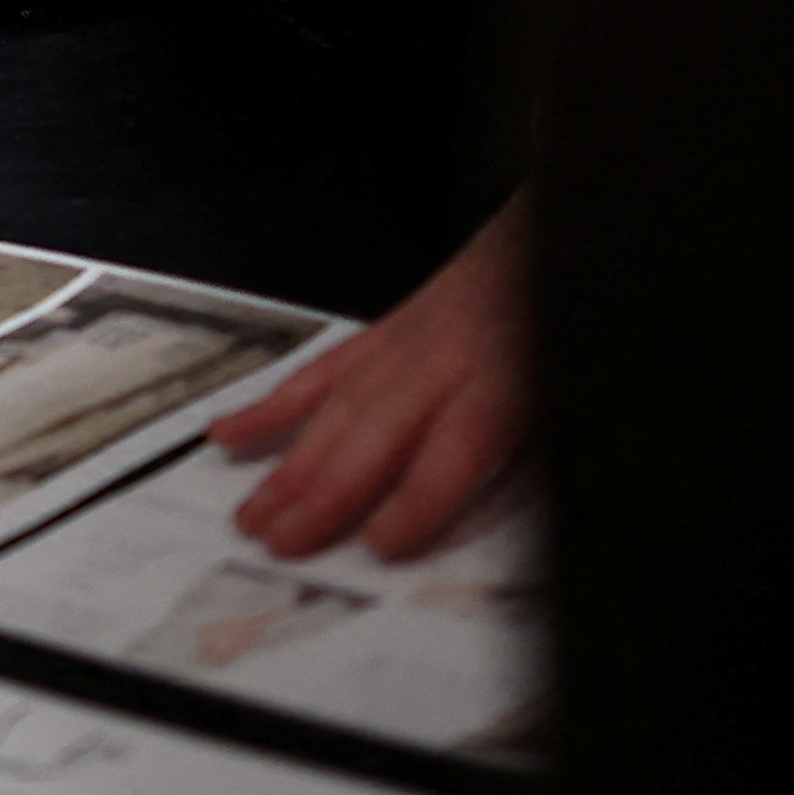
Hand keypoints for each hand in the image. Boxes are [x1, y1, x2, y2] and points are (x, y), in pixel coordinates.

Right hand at [212, 196, 528, 560]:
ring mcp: (400, 343)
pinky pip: (320, 371)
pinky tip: (233, 433)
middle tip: (280, 543)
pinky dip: (272, 405)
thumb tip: (518, 530)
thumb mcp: (560, 407)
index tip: (380, 545)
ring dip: (288, 464)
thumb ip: (524, 457)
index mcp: (500, 385)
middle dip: (323, 495)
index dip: (413, 504)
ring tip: (252, 515)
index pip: (450, 455)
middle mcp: (441, 362)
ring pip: (335, 410)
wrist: (540, 249)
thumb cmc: (550, 337)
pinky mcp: (378, 332)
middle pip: (373, 436)